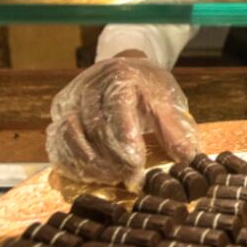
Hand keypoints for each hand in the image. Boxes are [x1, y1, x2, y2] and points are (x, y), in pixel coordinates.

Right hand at [45, 52, 198, 189]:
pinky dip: (70, 162)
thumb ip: (175, 130)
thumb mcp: (167, 102)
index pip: (118, 109)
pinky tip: (88, 175)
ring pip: (70, 136)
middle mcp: (89, 84)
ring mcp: (70, 98)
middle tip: (127, 179)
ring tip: (111, 179)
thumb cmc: (148, 88)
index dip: (125, 140)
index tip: (136, 166)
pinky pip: (56, 142)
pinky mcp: (58, 113)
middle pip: (92, 126)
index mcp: (120, 77)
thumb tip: (189, 159)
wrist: (123, 68)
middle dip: (110, 158)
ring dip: (89, 163)